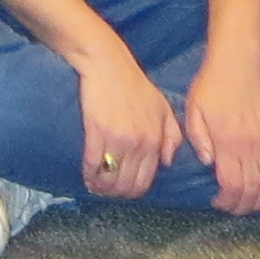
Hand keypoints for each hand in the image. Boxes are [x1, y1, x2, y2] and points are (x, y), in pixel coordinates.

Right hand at [72, 41, 182, 200]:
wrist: (108, 64)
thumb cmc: (134, 84)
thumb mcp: (163, 107)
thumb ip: (172, 136)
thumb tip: (167, 163)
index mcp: (155, 140)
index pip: (145, 180)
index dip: (132, 192)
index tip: (122, 191)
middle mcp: (139, 144)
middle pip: (127, 185)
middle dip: (116, 194)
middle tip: (106, 191)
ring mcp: (119, 140)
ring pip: (110, 179)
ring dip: (101, 187)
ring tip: (95, 185)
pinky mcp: (98, 133)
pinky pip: (93, 164)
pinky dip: (89, 175)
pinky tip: (87, 176)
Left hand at [183, 52, 259, 220]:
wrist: (239, 64)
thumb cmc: (212, 86)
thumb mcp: (194, 110)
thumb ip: (198, 139)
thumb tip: (207, 163)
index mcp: (228, 143)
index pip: (232, 184)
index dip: (226, 201)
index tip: (217, 202)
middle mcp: (250, 147)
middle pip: (251, 189)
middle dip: (241, 205)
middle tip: (231, 208)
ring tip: (248, 205)